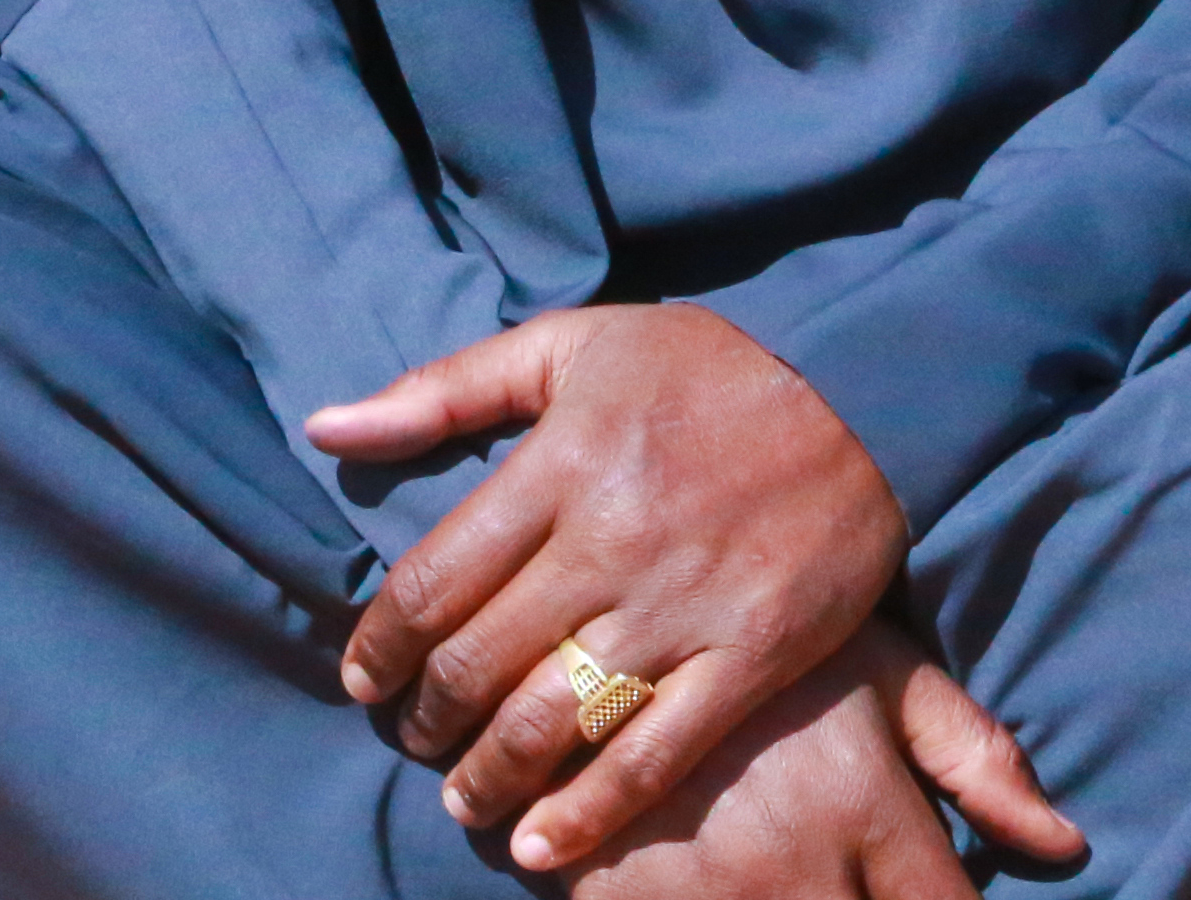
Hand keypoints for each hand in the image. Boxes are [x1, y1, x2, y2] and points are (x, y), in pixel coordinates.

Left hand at [311, 303, 909, 866]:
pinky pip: (655, 755)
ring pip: (554, 720)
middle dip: (426, 718)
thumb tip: (324, 428)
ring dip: (490, 776)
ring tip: (464, 797)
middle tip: (413, 737)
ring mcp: (684, 606)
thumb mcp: (572, 344)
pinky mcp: (751, 658)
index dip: (380, 644)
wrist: (866, 394)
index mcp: (561, 463)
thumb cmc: (704, 368)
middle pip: (482, 661)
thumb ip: (444, 387)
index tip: (361, 677)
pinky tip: (539, 845)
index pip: (434, 580)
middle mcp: (613, 540)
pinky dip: (588, 813)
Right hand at [561, 625, 1079, 897]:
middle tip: (860, 878)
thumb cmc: (758, 626)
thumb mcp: (873, 671)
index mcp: (861, 807)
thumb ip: (968, 754)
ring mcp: (702, 895)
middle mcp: (789, 865)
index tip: (936, 896)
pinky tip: (724, 886)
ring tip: (788, 877)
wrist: (590, 592)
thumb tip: (1066, 842)